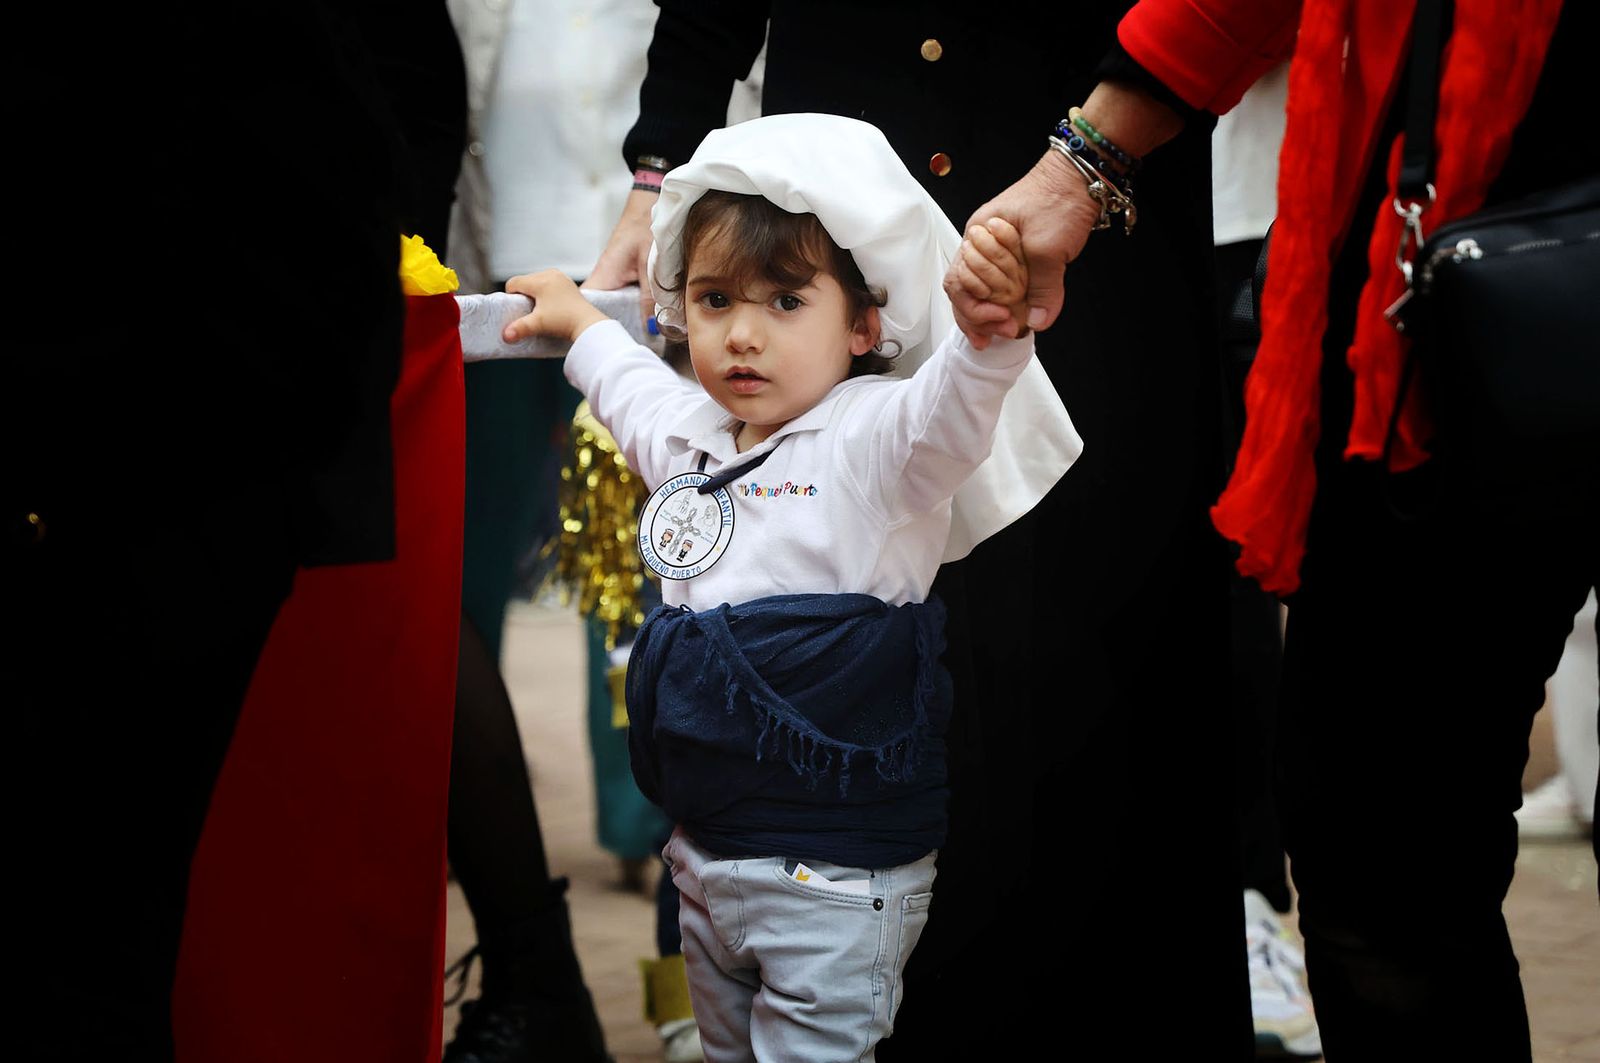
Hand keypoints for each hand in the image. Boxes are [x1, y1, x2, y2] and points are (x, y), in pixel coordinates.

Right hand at [502, 269, 607, 344]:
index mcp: (540, 281)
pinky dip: (545, 292)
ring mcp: (560, 277)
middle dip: (523, 295)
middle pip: (525, 281)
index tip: (517, 309)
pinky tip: (549, 304)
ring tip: (540, 309)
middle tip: (528, 311)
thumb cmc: (564, 322)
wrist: (589, 324)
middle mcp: (550, 274)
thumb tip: (505, 336)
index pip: (514, 282)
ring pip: (536, 281)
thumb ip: (520, 328)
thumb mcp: (539, 324)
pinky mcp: (567, 282)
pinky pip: (548, 282)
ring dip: (534, 293)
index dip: (511, 296)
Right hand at [585, 188, 658, 330]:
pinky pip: (619, 299)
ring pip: (610, 307)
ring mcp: (609, 278)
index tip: (603, 342)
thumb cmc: (646, 228)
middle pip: (598, 312)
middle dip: (610, 328)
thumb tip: (653, 328)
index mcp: (603, 276)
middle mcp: (602, 279)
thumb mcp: (651, 266)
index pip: (586, 308)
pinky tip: (642, 321)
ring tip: (634, 340)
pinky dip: (629, 309)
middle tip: (625, 346)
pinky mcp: (619, 277)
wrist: (648, 206)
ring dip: (621, 320)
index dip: (591, 327)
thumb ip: (650, 297)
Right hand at [946, 148, 1101, 345]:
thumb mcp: (1049, 246)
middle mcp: (980, 243)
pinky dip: (1002, 304)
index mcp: (978, 235)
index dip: (975, 308)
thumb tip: (1037, 321)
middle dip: (979, 315)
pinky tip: (1010, 317)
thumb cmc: (1058, 198)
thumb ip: (1044, 287)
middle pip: (963, 290)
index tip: (1001, 319)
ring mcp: (996, 249)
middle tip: (1006, 330)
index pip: (958, 282)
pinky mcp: (1014, 255)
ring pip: (978, 290)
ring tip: (1006, 328)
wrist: (1080, 176)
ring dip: (989, 312)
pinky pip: (998, 285)